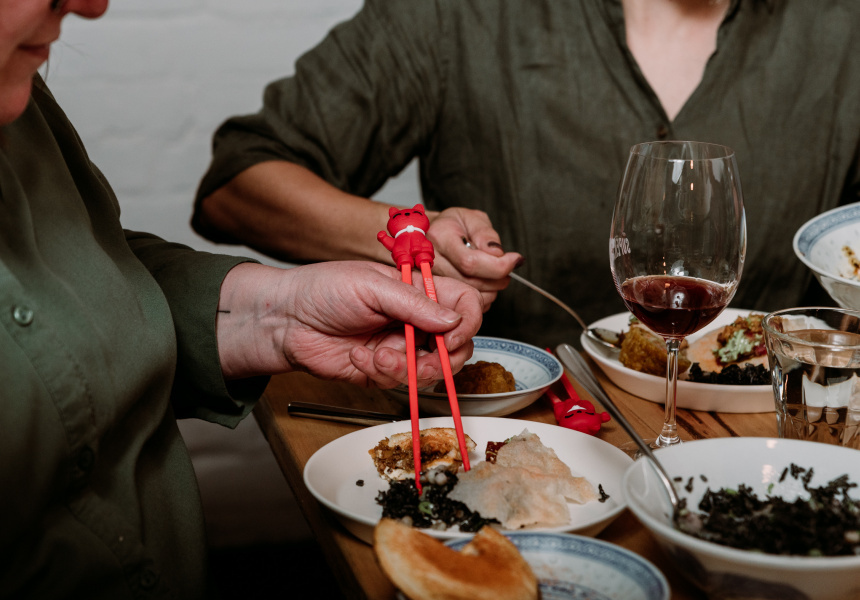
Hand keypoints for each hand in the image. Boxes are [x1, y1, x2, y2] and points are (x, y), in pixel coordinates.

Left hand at [216, 261, 481, 387]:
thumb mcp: (370, 286)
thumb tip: (453, 320)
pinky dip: (381, 373)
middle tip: (419, 356)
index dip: (466, 323)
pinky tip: (358, 357)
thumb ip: (415, 303)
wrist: (284, 321)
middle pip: (457, 345)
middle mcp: (414, 320)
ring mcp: (400, 347)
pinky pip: (400, 383)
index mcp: (417, 291)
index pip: (464, 305)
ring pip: (431, 371)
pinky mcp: (382, 371)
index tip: (449, 334)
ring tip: (376, 355)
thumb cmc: (321, 290)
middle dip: (440, 357)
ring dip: (406, 368)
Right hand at [425, 207, 522, 309]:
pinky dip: (482, 295)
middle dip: (498, 278)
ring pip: (468, 294)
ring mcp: (431, 279)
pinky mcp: (437, 291)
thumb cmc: (453, 225)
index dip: (497, 265)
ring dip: (492, 288)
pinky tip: (485, 281)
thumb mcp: (471, 218)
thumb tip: (497, 252)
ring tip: (497, 272)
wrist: (430, 235)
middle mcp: (431, 262)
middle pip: (470, 282)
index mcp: (440, 238)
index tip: (515, 259)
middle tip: (509, 266)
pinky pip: (465, 301)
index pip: (469, 262)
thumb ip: (484, 233)